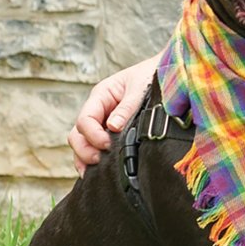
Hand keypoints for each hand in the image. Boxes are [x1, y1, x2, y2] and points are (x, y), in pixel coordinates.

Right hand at [68, 54, 160, 174]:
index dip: (92, 135)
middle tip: (100, 161)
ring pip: (83, 144)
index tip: (107, 144)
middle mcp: (98, 110)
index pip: (85, 119)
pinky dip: (94, 160)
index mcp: (101, 95)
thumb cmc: (152, 75)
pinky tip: (99, 173)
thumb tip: (113, 127)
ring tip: (97, 172)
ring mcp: (103, 122)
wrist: (167, 72)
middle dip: (85, 150)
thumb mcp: (140, 87)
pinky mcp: (113, 133)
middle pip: (77, 135)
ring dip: (86, 158)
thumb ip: (126, 107)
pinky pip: (96, 148)